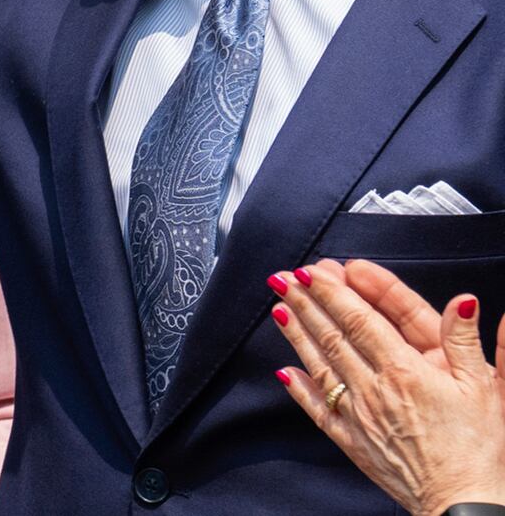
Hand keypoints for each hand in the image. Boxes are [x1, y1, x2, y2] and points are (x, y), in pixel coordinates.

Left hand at [270, 259, 504, 515]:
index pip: (361, 320)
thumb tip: (464, 302)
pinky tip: (284, 371)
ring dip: (298, 335)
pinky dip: (300, 389)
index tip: (314, 270)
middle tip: (285, 277)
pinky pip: (320, 410)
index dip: (334, 292)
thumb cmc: (482, 450)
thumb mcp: (486, 388)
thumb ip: (467, 341)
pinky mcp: (354, 442)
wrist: (467, 507)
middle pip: (334, 337)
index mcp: (406, 371)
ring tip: (279, 308)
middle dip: (307, 303)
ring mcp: (359, 416)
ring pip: (320, 366)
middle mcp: (375, 389)